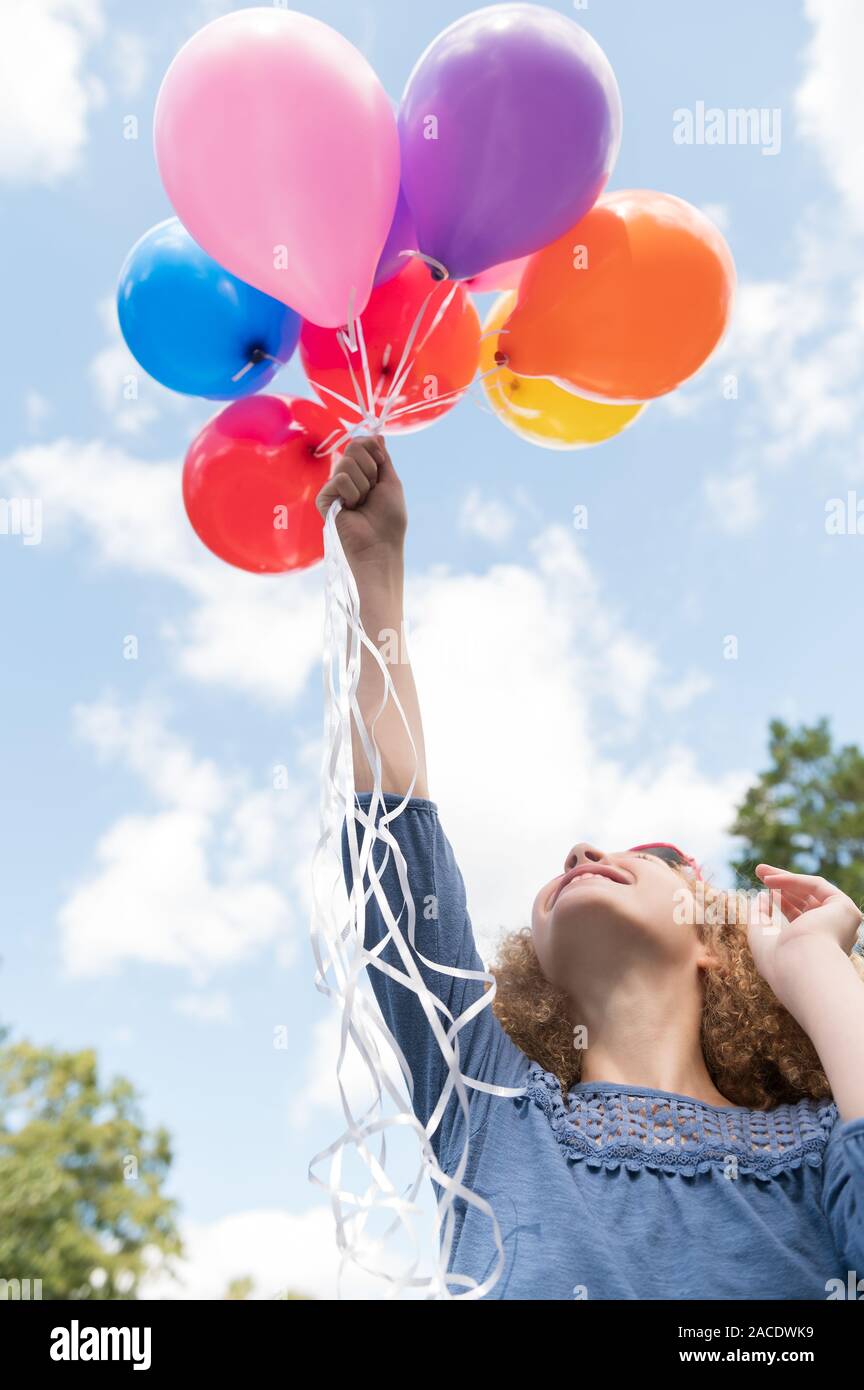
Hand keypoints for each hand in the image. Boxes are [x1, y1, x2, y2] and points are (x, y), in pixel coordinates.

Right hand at [315, 435, 405, 569]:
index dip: (373, 449)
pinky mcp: (324, 498)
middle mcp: (346, 477)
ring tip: (361, 504)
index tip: (381, 466)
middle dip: (370, 468)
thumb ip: (382, 458)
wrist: (379, 545)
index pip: (361, 441)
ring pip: (348, 462)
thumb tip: (378, 435)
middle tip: (371, 491)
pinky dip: (353, 494)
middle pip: (353, 446)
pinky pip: (340, 479)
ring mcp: (333, 487)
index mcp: (362, 472)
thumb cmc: (389, 519)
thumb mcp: (391, 482)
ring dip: (364, 485)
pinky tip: (351, 509)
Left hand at [747, 863, 862, 1000]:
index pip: (802, 917)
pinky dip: (792, 880)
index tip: (762, 891)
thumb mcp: (761, 936)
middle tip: (759, 871)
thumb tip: (761, 896)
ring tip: (760, 871)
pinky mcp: (845, 908)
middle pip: (808, 900)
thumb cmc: (778, 960)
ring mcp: (842, 922)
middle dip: (782, 884)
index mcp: (819, 947)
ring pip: (812, 891)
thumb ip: (760, 916)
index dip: (781, 901)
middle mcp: (835, 935)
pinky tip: (769, 880)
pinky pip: (816, 885)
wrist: (800, 967)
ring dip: (784, 878)